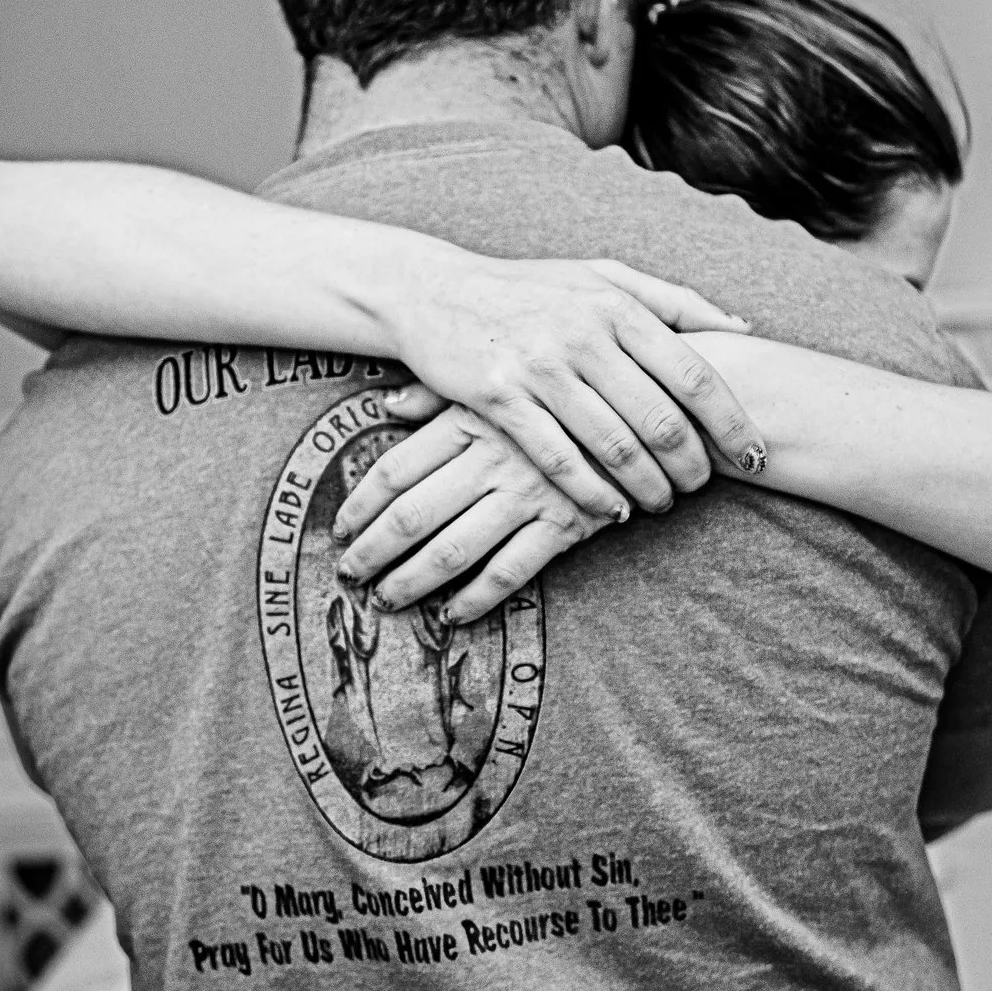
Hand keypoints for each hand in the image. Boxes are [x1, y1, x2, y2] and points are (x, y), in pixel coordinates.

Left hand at [331, 393, 618, 622]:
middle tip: (347, 576)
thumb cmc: (569, 382)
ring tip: (386, 600)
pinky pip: (513, 570)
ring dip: (413, 580)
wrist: (653, 395)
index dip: (360, 504)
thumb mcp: (505, 374)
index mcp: (470, 417)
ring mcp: (530, 492)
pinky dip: (478, 598)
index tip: (338, 529)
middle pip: (414, 515)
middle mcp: (492, 457)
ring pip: (455, 548)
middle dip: (373, 551)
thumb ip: (440, 393)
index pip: (396, 469)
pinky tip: (453, 616)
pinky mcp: (567, 521)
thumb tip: (386, 405)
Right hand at [384, 256, 767, 514]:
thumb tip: (743, 328)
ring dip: (647, 486)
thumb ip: (672, 300)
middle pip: (661, 419)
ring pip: (614, 446)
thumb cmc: (529, 288)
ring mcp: (540, 367)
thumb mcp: (601, 276)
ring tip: (660, 503)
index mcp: (617, 304)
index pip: (695, 375)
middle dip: (692, 465)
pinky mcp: (499, 398)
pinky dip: (591, 493)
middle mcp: (584, 334)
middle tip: (702, 487)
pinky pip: (558, 460)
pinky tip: (610, 509)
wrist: (435, 291)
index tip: (756, 456)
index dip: (733, 423)